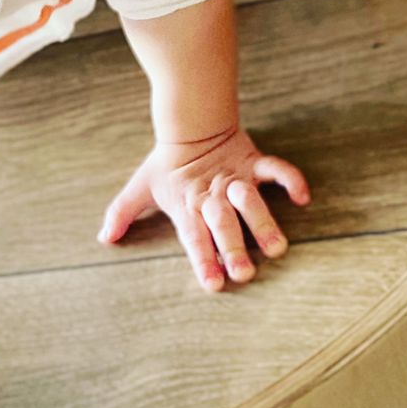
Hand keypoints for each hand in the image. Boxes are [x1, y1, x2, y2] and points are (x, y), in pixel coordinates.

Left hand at [98, 125, 309, 290]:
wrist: (190, 122)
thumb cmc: (166, 164)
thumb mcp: (141, 188)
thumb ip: (122, 213)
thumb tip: (104, 237)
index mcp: (186, 206)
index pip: (194, 237)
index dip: (203, 260)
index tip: (213, 285)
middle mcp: (211, 196)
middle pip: (222, 224)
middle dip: (232, 248)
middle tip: (244, 274)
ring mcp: (234, 179)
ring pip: (249, 200)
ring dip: (262, 223)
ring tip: (276, 249)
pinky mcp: (252, 162)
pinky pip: (275, 169)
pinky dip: (289, 179)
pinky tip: (302, 198)